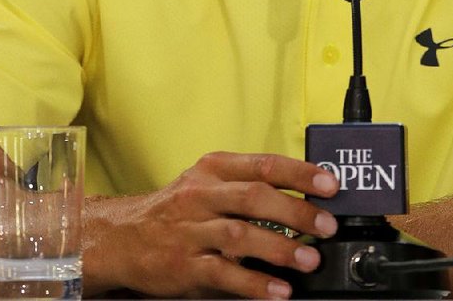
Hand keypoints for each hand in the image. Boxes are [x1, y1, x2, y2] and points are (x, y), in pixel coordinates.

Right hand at [83, 150, 339, 298]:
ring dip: (279, 248)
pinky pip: (223, 274)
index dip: (300, 173)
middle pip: (255, 197)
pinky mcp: (184, 265)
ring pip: (240, 235)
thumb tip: (303, 197)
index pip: (264, 164)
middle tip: (326, 225)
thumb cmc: (177, 209)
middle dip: (296, 211)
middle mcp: (203, 194)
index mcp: (214, 169)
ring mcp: (192, 230)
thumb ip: (248, 185)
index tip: (330, 184)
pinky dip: (253, 283)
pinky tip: (277, 291)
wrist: (122, 237)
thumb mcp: (208, 183)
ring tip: (308, 259)